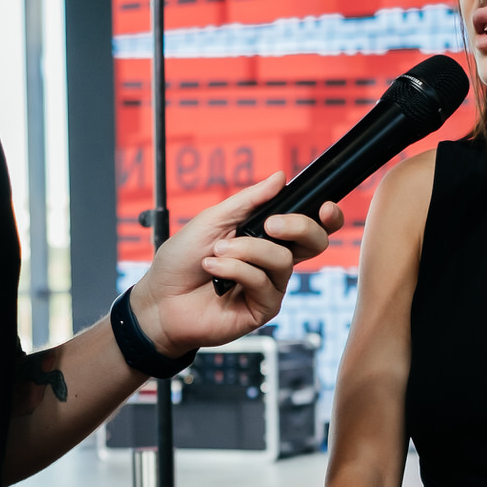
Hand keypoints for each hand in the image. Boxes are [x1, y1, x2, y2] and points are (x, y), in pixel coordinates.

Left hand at [128, 171, 344, 355]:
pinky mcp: (262, 309)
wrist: (160, 299)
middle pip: (315, 242)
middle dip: (298, 227)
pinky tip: (214, 270)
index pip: (310, 226)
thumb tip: (280, 178)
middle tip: (269, 224)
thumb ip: (248, 200)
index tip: (324, 206)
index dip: (327, 217)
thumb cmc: (182, 260)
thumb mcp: (213, 219)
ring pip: (282, 260)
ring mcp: (270, 287)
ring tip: (216, 252)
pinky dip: (237, 270)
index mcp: (268, 238)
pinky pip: (263, 283)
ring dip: (246, 250)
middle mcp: (274, 262)